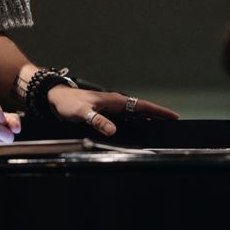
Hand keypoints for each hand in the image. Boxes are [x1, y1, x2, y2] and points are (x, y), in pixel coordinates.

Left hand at [46, 86, 178, 136]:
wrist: (57, 98)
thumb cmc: (69, 103)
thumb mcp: (82, 112)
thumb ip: (97, 121)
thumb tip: (113, 131)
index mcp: (114, 100)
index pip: (141, 105)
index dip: (158, 111)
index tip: (173, 116)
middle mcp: (116, 102)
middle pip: (142, 109)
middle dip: (158, 115)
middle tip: (172, 123)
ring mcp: (112, 107)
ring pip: (135, 114)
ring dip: (147, 119)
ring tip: (160, 127)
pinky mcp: (106, 113)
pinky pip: (126, 118)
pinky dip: (135, 122)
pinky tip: (137, 129)